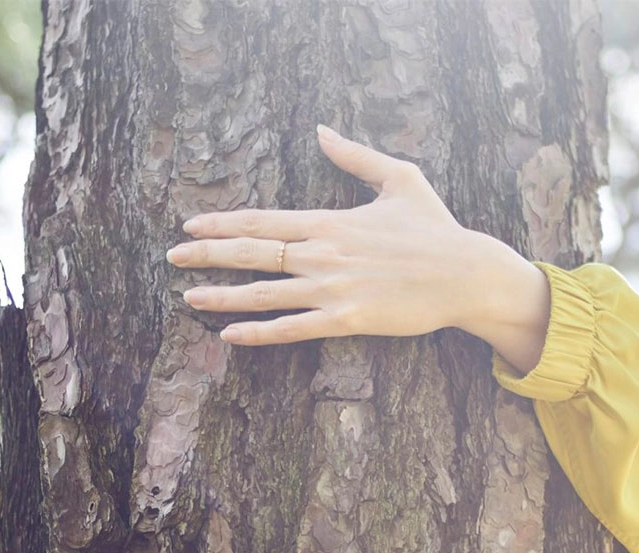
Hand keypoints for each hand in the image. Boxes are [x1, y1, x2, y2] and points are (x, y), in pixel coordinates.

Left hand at [166, 125, 551, 374]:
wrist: (465, 274)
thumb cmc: (436, 228)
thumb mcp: (400, 177)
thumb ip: (355, 156)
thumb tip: (322, 131)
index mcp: (330, 221)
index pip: (263, 221)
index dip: (223, 223)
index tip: (192, 223)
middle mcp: (323, 253)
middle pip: (252, 253)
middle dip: (207, 253)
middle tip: (173, 255)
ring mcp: (332, 288)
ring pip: (263, 293)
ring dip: (221, 295)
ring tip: (189, 297)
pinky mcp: (347, 320)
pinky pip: (292, 328)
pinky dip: (258, 333)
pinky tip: (229, 336)